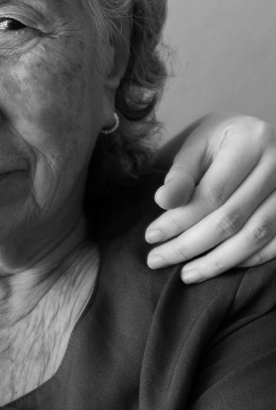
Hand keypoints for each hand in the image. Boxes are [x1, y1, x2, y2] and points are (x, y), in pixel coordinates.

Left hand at [146, 113, 275, 281]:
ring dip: (218, 261)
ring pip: (256, 235)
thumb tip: (162, 202)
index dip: (179, 220)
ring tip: (186, 274)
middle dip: (190, 245)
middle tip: (157, 260)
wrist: (257, 135)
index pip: (211, 193)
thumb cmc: (220, 140)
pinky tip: (219, 266)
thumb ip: (181, 174)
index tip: (150, 237)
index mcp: (250, 141)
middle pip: (232, 218)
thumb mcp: (196, 145)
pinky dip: (249, 259)